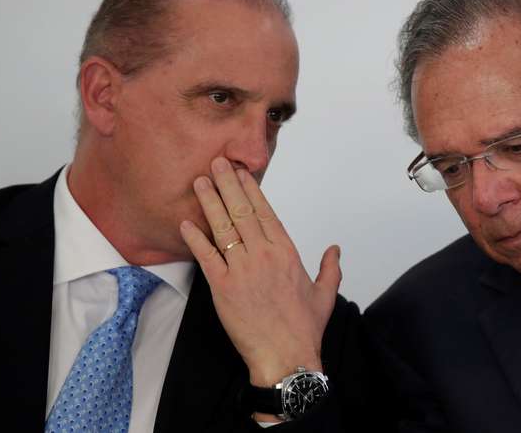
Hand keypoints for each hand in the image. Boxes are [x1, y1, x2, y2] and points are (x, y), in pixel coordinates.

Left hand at [179, 157, 341, 388]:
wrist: (286, 356)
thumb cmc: (304, 328)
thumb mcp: (325, 294)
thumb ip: (330, 267)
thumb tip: (335, 249)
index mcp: (287, 253)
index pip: (266, 212)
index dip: (251, 190)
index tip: (241, 172)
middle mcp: (264, 255)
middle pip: (242, 212)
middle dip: (228, 185)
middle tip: (216, 164)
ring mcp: (242, 270)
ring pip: (223, 228)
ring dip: (210, 203)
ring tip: (199, 182)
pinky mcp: (224, 288)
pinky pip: (207, 257)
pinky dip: (195, 239)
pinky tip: (186, 223)